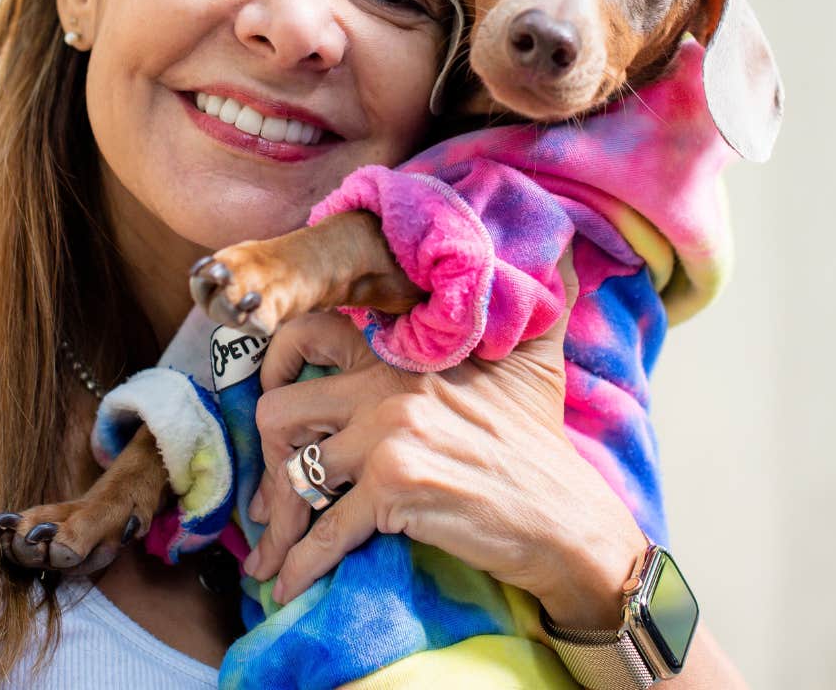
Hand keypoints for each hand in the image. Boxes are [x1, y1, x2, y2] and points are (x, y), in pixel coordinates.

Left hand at [242, 256, 648, 630]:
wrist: (568, 523)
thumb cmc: (541, 449)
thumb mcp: (534, 361)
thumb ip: (532, 302)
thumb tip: (562, 248)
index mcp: (405, 356)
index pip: (309, 333)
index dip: (274, 367)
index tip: (271, 401)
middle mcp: (388, 387)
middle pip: (279, 412)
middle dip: (267, 461)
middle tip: (273, 496)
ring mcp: (389, 435)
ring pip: (291, 474)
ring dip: (278, 522)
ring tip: (272, 551)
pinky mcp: (394, 488)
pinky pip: (323, 531)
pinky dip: (299, 566)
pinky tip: (286, 586)